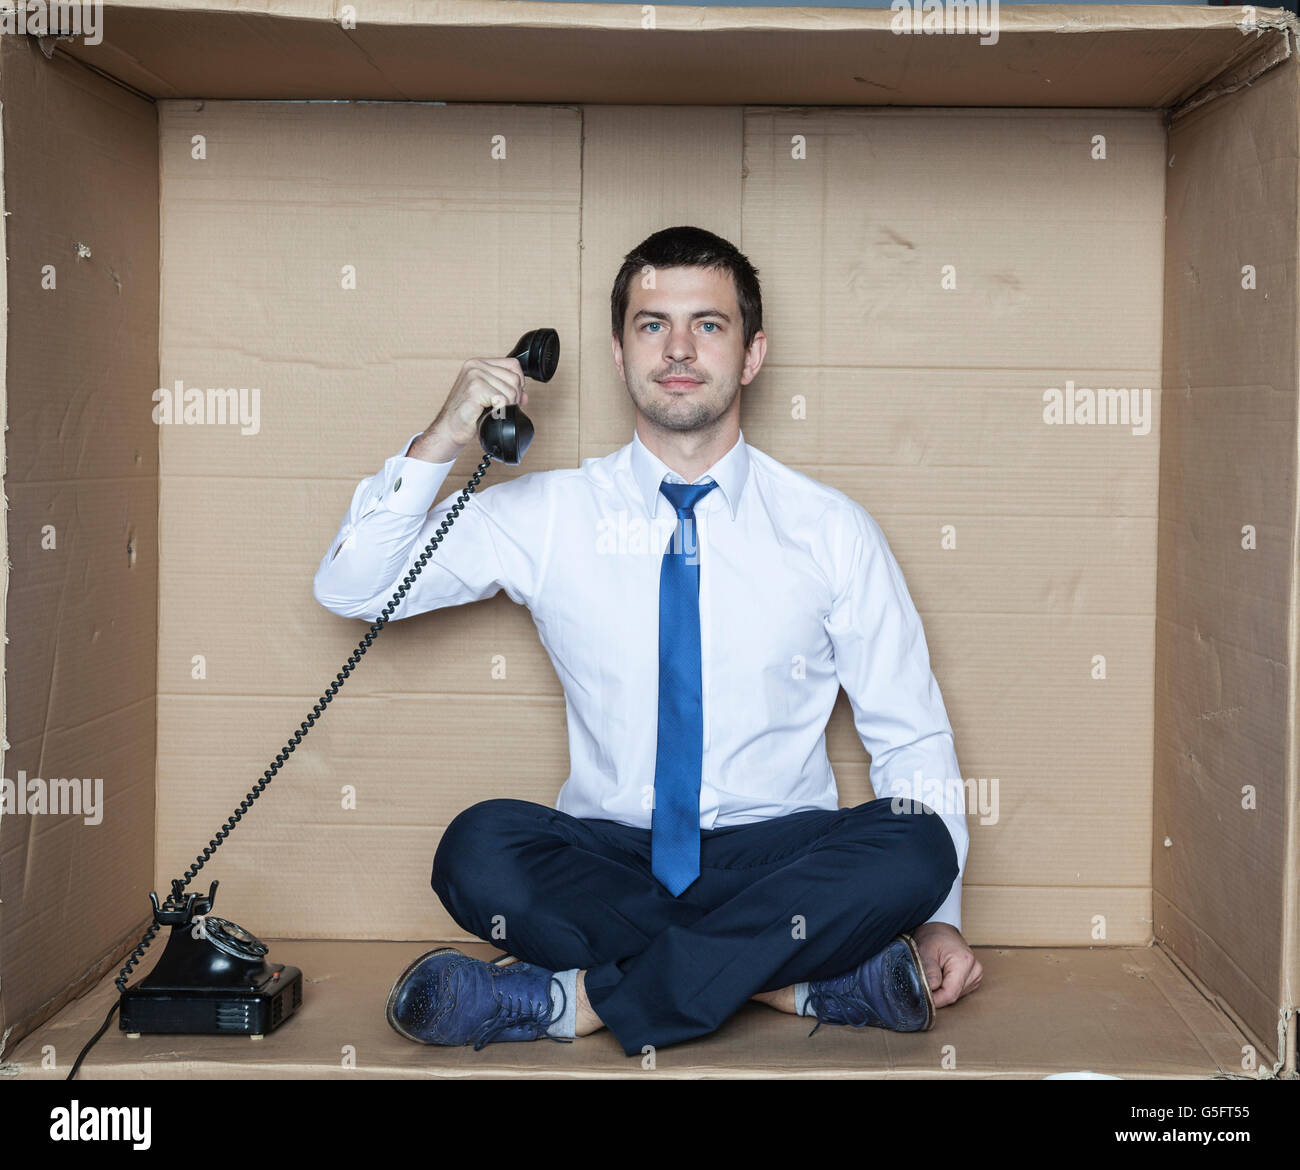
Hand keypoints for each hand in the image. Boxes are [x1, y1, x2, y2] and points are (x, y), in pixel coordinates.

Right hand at [409, 356, 530, 460]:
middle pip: (514, 378)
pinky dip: (500, 411)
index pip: (513, 365)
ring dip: (507, 406)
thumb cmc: (468, 415)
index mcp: (479, 363)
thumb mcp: (490, 399)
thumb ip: (506, 392)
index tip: (510, 397)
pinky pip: (502, 399)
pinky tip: (489, 414)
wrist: (450, 430)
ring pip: (511, 390)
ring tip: (493, 412)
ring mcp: (474, 375)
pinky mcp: (475, 388)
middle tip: (501, 408)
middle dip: (514, 397)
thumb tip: (525, 396)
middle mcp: (476, 365)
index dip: (518, 383)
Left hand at [909, 921, 981, 1007]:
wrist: (941, 929)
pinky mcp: (973, 978)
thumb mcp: (925, 950)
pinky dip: (947, 987)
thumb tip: (930, 990)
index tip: (921, 998)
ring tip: (933, 973)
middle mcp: (975, 970)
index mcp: (964, 962)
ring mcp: (976, 975)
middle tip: (924, 981)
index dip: (935, 1000)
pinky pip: (958, 991)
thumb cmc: (933, 936)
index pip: (950, 994)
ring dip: (941, 990)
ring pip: (955, 995)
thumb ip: (928, 970)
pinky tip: (941, 975)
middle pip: (953, 995)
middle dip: (937, 993)